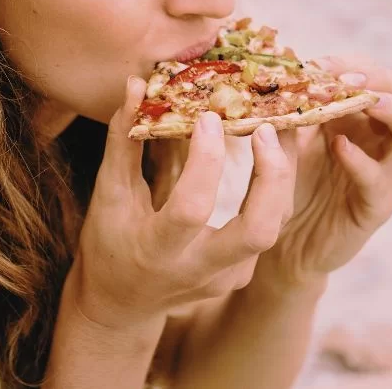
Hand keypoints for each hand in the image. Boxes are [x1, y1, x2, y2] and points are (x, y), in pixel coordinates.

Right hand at [68, 76, 296, 328]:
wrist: (121, 304)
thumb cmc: (109, 243)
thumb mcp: (108, 195)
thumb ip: (124, 142)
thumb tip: (136, 86)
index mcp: (159, 251)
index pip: (191, 209)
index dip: (204, 162)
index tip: (209, 117)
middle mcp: (200, 270)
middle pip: (258, 231)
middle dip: (272, 175)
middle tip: (265, 128)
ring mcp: (228, 276)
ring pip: (274, 225)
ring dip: (283, 174)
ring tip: (278, 127)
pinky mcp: (243, 272)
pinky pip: (270, 226)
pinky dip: (276, 187)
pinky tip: (274, 152)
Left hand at [257, 56, 391, 287]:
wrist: (281, 247)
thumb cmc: (284, 188)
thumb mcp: (282, 139)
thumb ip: (285, 110)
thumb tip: (274, 70)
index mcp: (355, 116)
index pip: (373, 74)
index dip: (351, 63)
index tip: (318, 64)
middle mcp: (375, 139)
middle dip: (378, 78)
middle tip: (345, 78)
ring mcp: (381, 172)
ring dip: (389, 109)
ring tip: (364, 100)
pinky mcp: (374, 207)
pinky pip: (379, 180)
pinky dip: (361, 160)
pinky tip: (340, 147)